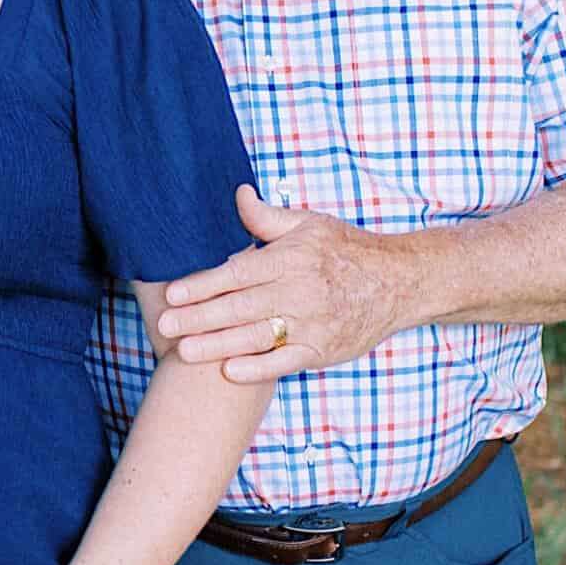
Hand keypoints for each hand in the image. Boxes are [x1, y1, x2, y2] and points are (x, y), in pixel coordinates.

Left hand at [158, 185, 412, 383]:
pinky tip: (230, 371)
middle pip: (240, 306)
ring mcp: (313, 323)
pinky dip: (259, 368)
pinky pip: (286, 362)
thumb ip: (267, 217)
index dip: (203, 283)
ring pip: (258, 336)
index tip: (173, 291)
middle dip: (199, 317)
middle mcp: (300, 291)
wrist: (400, 281)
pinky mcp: (324, 349)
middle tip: (165, 324)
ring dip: (218, 345)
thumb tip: (237, 194)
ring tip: (184, 350)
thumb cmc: (347, 250)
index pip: (238, 272)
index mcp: (292, 259)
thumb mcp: (309, 224)